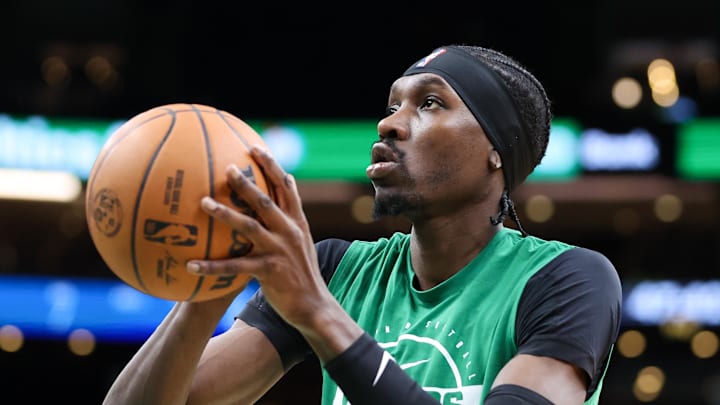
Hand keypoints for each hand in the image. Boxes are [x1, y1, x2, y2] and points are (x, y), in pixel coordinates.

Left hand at [186, 147, 331, 329]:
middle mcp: (289, 231)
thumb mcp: (302, 240)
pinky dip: (212, 266)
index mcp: (297, 222)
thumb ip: (290, 218)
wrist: (314, 304)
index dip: (271, 166)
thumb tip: (283, 191)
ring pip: (249, 227)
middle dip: (246, 183)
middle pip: (266, 201)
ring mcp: (279, 250)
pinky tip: (191, 265)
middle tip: (227, 168)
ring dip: (225, 214)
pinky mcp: (269, 271)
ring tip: (204, 203)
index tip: (256, 148)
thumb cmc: (302, 272)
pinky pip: (235, 266)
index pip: (285, 187)